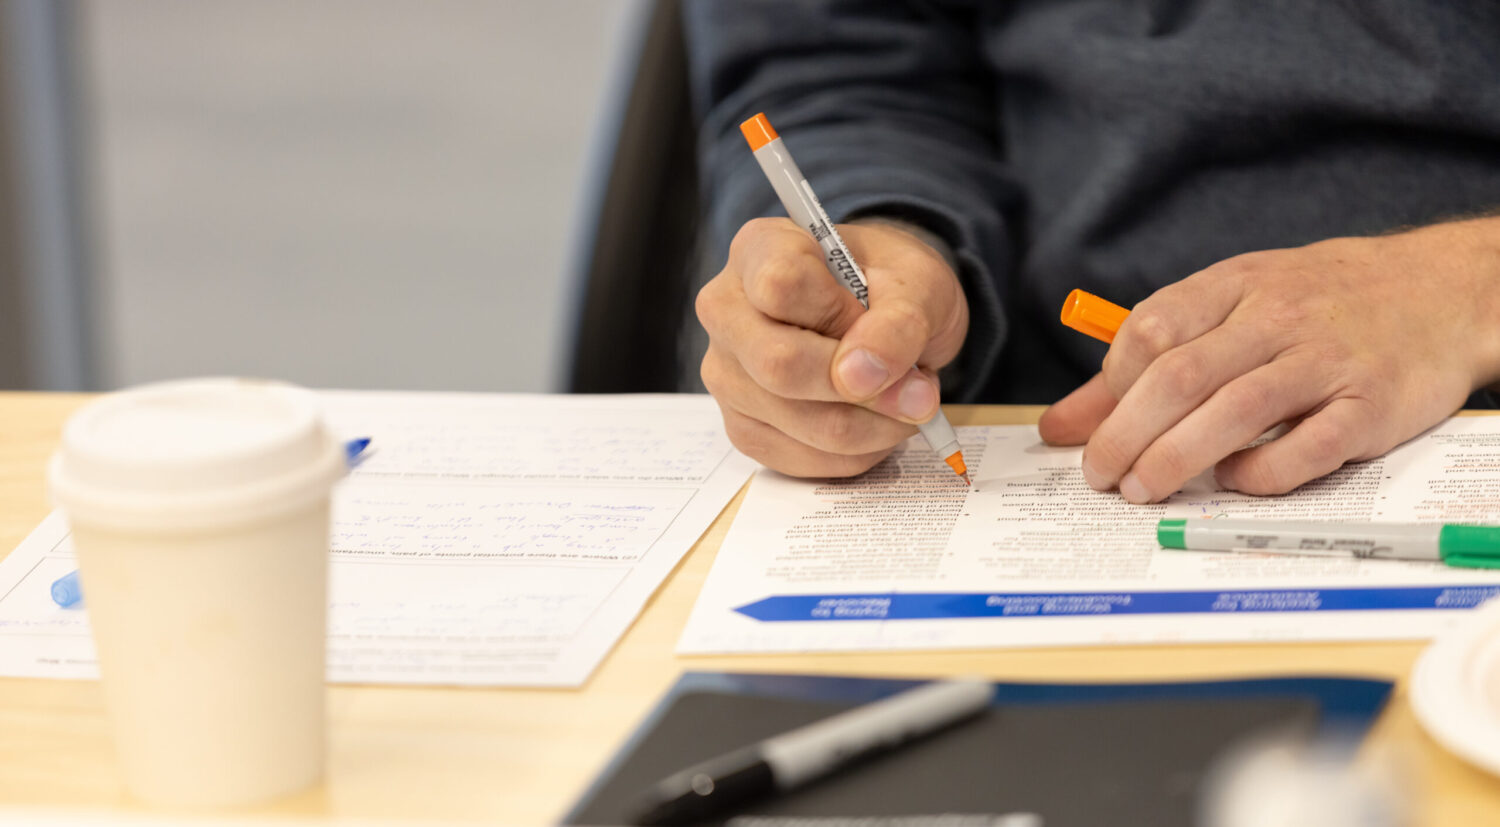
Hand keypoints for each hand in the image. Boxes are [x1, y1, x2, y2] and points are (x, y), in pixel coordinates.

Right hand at [696, 217, 968, 476]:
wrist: (886, 322)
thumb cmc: (894, 289)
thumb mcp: (919, 285)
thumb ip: (899, 322)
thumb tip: (864, 376)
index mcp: (759, 250)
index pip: (780, 285)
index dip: (840, 316)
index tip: (881, 324)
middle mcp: (726, 311)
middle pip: (777, 364)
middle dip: (864, 389)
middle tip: (918, 390)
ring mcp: (726, 375)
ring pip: (799, 422)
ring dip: (873, 426)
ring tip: (902, 401)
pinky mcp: (743, 428)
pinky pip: (804, 459)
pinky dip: (859, 452)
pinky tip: (875, 423)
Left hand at [1038, 217, 1499, 502]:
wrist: (1440, 289)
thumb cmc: (1316, 303)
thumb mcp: (1230, 306)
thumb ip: (1143, 363)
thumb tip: (1058, 425)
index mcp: (1234, 286)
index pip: (1150, 332)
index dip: (1111, 388)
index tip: (1094, 429)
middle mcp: (1277, 318)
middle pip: (1180, 377)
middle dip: (1125, 434)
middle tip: (1101, 477)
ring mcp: (1326, 360)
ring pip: (1236, 410)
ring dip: (1175, 458)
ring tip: (1141, 490)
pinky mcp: (1371, 406)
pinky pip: (1309, 446)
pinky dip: (1261, 472)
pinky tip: (1232, 483)